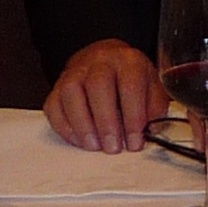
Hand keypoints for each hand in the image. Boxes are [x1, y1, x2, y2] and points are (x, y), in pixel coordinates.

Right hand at [46, 40, 163, 152]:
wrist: (107, 58)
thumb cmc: (131, 79)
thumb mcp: (152, 87)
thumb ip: (154, 109)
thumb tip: (150, 133)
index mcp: (129, 61)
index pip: (130, 86)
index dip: (133, 117)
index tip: (135, 142)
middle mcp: (100, 61)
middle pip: (98, 86)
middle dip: (105, 122)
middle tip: (112, 148)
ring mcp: (75, 71)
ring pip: (71, 92)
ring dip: (82, 124)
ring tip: (94, 146)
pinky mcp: (58, 85)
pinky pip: (53, 104)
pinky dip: (63, 126)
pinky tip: (78, 140)